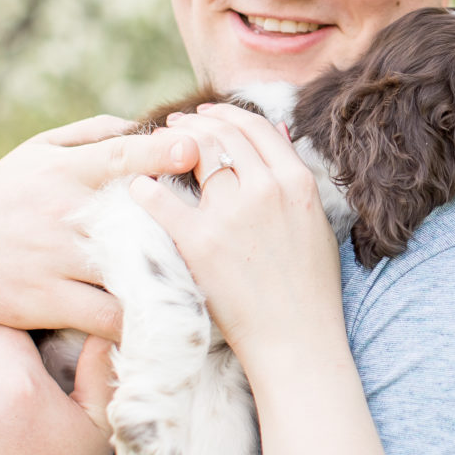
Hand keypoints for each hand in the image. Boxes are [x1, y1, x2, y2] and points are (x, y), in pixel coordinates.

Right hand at [0, 114, 203, 342]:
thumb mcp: (32, 155)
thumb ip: (89, 135)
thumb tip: (143, 121)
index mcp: (62, 171)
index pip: (118, 156)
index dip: (159, 152)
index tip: (195, 148)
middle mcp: (62, 213)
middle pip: (134, 216)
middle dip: (180, 225)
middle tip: (226, 230)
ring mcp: (57, 259)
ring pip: (128, 271)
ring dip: (169, 280)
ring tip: (211, 285)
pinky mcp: (50, 302)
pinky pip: (108, 316)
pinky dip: (140, 319)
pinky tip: (169, 320)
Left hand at [128, 106, 345, 367]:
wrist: (296, 340)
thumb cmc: (310, 287)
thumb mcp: (316, 223)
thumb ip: (297, 175)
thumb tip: (279, 129)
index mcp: (297, 183)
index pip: (257, 128)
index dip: (228, 114)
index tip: (209, 114)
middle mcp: (265, 189)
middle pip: (223, 134)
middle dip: (195, 121)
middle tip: (176, 122)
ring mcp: (231, 214)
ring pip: (193, 154)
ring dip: (170, 141)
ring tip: (157, 143)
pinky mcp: (199, 242)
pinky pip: (160, 199)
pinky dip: (145, 186)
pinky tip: (137, 185)